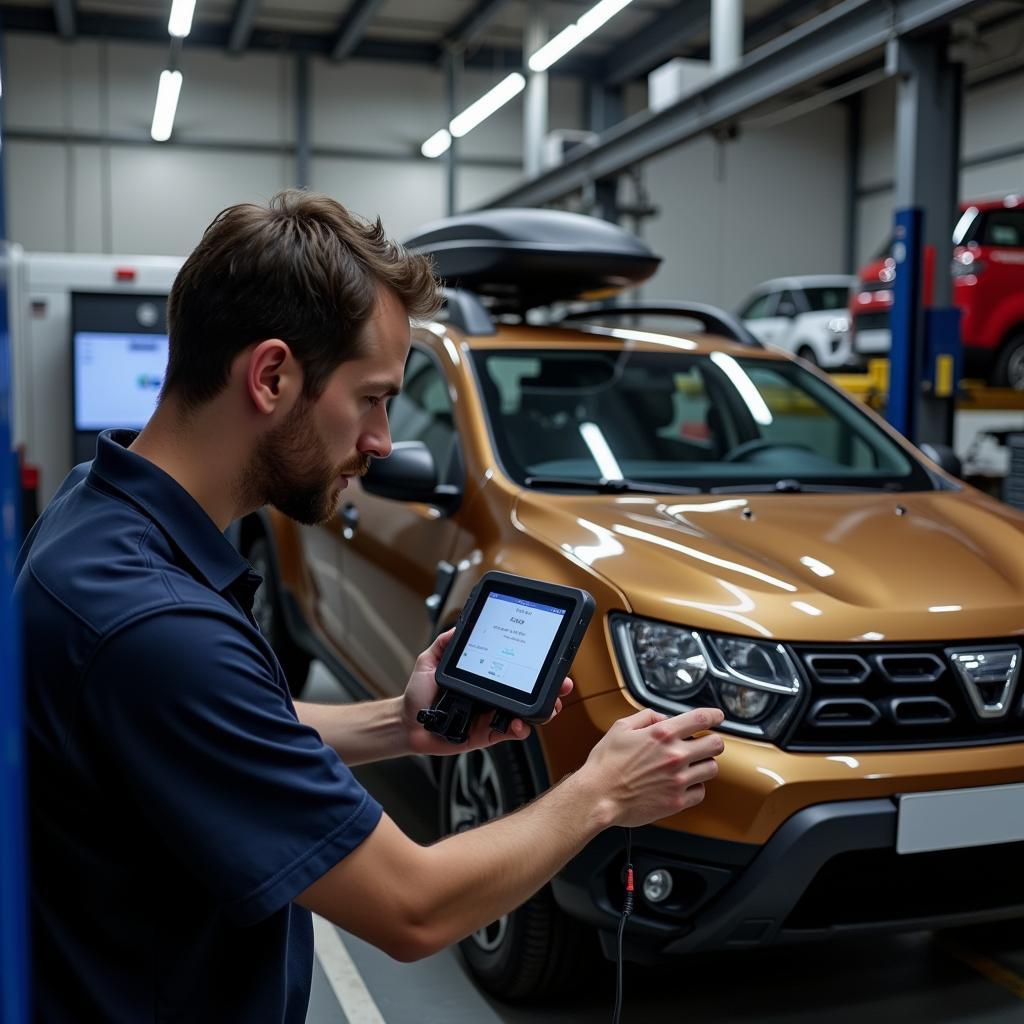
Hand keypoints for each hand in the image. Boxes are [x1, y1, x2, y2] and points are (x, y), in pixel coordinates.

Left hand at [402, 628, 572, 756]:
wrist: (406, 722)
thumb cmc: (419, 693)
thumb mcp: (431, 660)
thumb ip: (446, 643)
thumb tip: (460, 625)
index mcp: (485, 678)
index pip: (515, 671)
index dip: (534, 669)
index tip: (550, 661)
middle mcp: (492, 697)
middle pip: (527, 694)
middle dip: (550, 691)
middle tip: (563, 685)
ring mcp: (490, 717)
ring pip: (524, 715)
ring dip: (542, 712)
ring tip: (550, 707)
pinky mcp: (485, 735)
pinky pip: (507, 733)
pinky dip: (518, 730)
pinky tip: (520, 724)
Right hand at [580, 707, 724, 827]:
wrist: (598, 796)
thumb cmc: (606, 764)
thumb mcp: (620, 728)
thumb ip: (646, 717)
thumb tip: (663, 717)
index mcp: (662, 734)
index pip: (701, 719)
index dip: (714, 715)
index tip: (717, 716)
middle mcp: (675, 756)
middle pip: (716, 744)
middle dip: (712, 741)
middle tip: (705, 744)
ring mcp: (678, 780)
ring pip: (712, 768)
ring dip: (704, 764)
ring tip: (692, 765)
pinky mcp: (677, 801)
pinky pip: (701, 792)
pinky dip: (696, 787)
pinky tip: (684, 783)